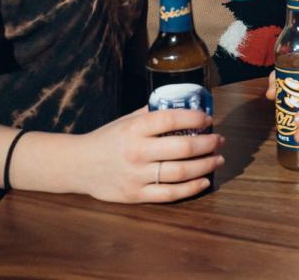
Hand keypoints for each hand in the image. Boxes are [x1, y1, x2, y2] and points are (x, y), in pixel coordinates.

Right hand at [76, 107, 223, 202]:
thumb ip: (151, 113)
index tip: (207, 118)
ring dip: (205, 165)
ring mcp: (137, 175)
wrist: (79, 166)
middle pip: (182, 147)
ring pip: (180, 172)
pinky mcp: (136, 195)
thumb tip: (181, 104)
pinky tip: (204, 180)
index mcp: (134, 129)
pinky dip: (191, 188)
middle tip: (220, 140)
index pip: (170, 119)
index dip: (194, 117)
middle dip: (208, 143)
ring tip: (218, 159)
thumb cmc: (107, 139)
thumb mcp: (126, 120)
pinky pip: (170, 194)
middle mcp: (137, 152)